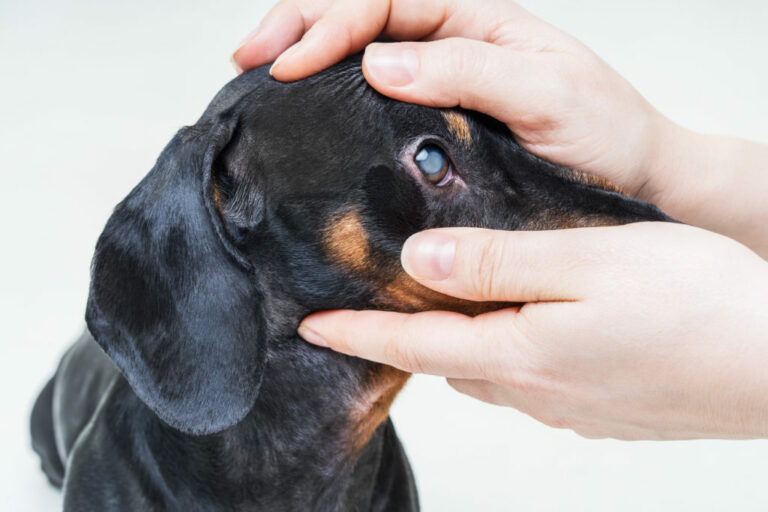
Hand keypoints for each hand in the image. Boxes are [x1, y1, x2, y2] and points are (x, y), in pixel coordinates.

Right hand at [233, 0, 767, 257]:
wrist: (634, 182)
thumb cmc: (606, 134)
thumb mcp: (548, 93)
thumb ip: (469, 70)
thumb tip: (379, 62)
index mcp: (477, 20)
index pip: (385, 0)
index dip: (330, 25)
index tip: (289, 63)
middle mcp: (452, 44)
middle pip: (359, 12)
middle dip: (298, 25)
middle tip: (247, 56)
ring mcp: (440, 83)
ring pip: (359, 51)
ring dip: (305, 53)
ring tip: (258, 72)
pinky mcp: (435, 125)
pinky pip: (373, 99)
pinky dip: (331, 98)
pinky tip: (305, 110)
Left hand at [298, 223, 767, 439]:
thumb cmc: (695, 303)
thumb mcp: (587, 261)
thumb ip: (497, 263)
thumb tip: (418, 264)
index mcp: (520, 352)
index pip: (413, 345)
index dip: (356, 334)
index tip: (310, 327)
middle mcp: (535, 390)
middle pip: (445, 362)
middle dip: (403, 338)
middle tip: (375, 306)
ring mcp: (569, 406)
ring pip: (487, 370)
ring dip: (456, 343)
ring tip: (445, 308)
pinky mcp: (600, 409)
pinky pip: (529, 380)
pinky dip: (505, 352)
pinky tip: (523, 327)